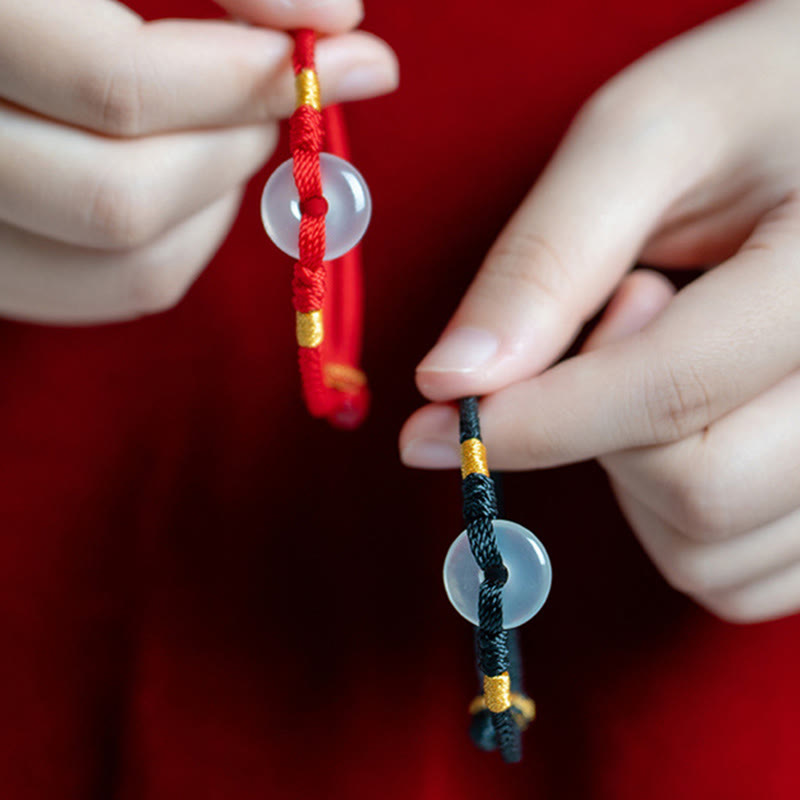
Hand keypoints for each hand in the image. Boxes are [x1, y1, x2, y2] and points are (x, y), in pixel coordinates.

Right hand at [0, 0, 396, 322]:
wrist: (8, 25)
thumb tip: (337, 21)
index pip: (118, 88)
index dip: (252, 81)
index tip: (347, 53)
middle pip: (123, 199)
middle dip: (234, 146)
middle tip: (269, 92)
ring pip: (124, 262)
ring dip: (217, 201)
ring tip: (224, 128)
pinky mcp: (1, 265)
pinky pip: (107, 292)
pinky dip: (183, 242)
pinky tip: (189, 177)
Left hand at [400, 0, 799, 623]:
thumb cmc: (757, 109)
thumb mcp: (645, 141)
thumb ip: (548, 261)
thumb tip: (453, 379)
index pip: (669, 394)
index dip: (531, 421)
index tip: (434, 424)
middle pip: (697, 492)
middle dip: (596, 436)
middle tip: (614, 332)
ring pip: (712, 553)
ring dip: (634, 486)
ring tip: (660, 374)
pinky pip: (741, 577)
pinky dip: (678, 529)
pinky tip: (687, 437)